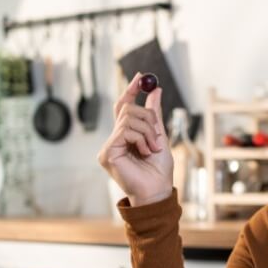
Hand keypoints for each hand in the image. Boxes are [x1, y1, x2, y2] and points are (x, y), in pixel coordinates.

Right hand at [97, 72, 172, 206]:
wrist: (157, 190)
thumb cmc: (159, 170)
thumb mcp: (159, 136)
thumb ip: (155, 115)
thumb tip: (155, 90)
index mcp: (126, 136)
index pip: (124, 107)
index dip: (131, 90)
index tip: (141, 77)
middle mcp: (115, 140)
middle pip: (126, 109)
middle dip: (147, 116)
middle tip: (157, 131)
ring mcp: (109, 146)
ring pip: (128, 119)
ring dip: (147, 130)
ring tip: (153, 147)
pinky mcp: (107, 153)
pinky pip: (125, 131)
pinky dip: (141, 138)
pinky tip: (145, 151)